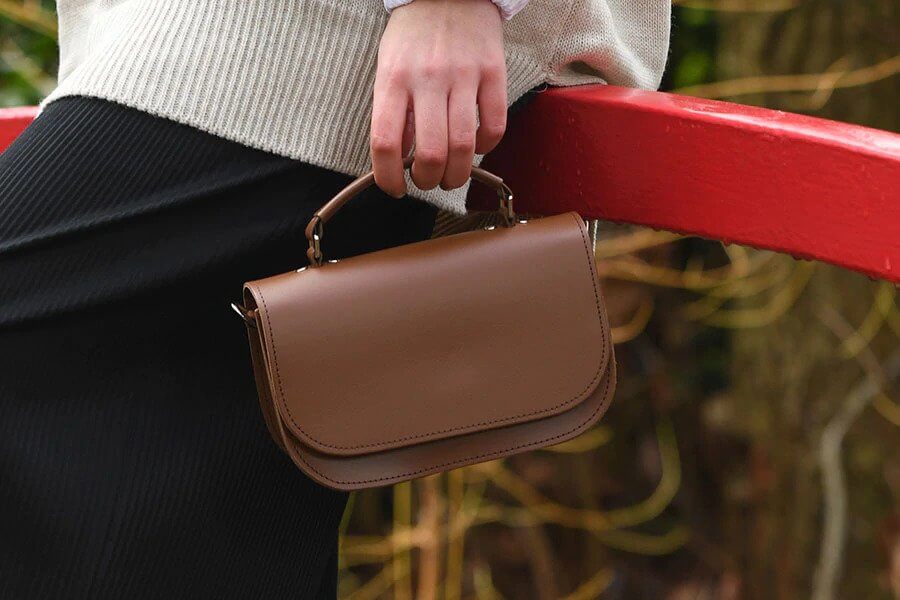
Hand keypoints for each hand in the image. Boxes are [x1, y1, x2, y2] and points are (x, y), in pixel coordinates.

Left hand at [371, 0, 506, 196]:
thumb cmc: (413, 36)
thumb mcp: (389, 68)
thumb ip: (393, 112)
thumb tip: (401, 160)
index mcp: (393, 79)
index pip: (385, 143)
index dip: (388, 177)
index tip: (395, 188)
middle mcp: (427, 79)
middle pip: (430, 153)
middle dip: (428, 181)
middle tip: (428, 182)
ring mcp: (463, 75)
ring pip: (464, 145)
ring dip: (458, 174)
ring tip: (453, 176)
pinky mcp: (493, 73)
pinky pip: (495, 125)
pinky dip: (487, 147)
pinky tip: (478, 146)